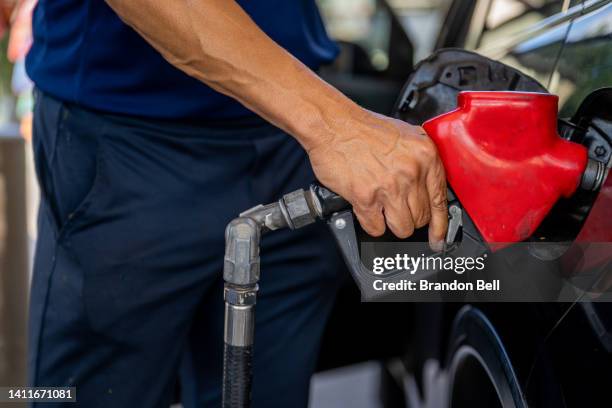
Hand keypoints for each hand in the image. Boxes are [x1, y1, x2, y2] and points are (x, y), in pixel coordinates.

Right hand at [307, 108, 447, 249]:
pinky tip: (367, 209)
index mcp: (425, 155)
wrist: (332, 124)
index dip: (440, 226)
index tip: (437, 238)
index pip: (440, 200)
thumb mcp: (405, 136)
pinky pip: (376, 228)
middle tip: (395, 207)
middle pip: (421, 217)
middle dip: (408, 217)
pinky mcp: (366, 197)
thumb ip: (420, 161)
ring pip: (402, 228)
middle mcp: (411, 172)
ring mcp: (389, 186)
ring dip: (391, 223)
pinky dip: (371, 224)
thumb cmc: (363, 129)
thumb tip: (426, 188)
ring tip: (382, 210)